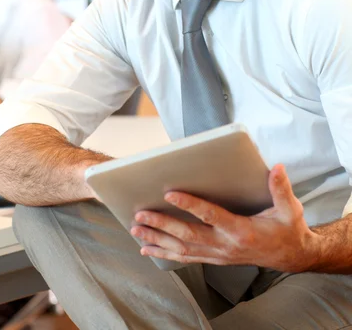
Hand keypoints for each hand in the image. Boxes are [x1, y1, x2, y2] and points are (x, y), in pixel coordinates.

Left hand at [130, 164, 320, 271]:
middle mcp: (226, 245)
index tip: (170, 194)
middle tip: (140, 214)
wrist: (291, 256)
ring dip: (158, 239)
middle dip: (162, 225)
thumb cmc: (288, 229)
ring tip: (136, 229)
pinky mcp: (215, 259)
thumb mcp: (290, 209)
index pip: (210, 215)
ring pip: (183, 249)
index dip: (190, 205)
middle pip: (188, 235)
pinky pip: (186, 258)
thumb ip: (281, 188)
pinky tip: (147, 248)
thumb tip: (276, 168)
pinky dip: (165, 254)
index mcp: (241, 230)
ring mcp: (219, 255)